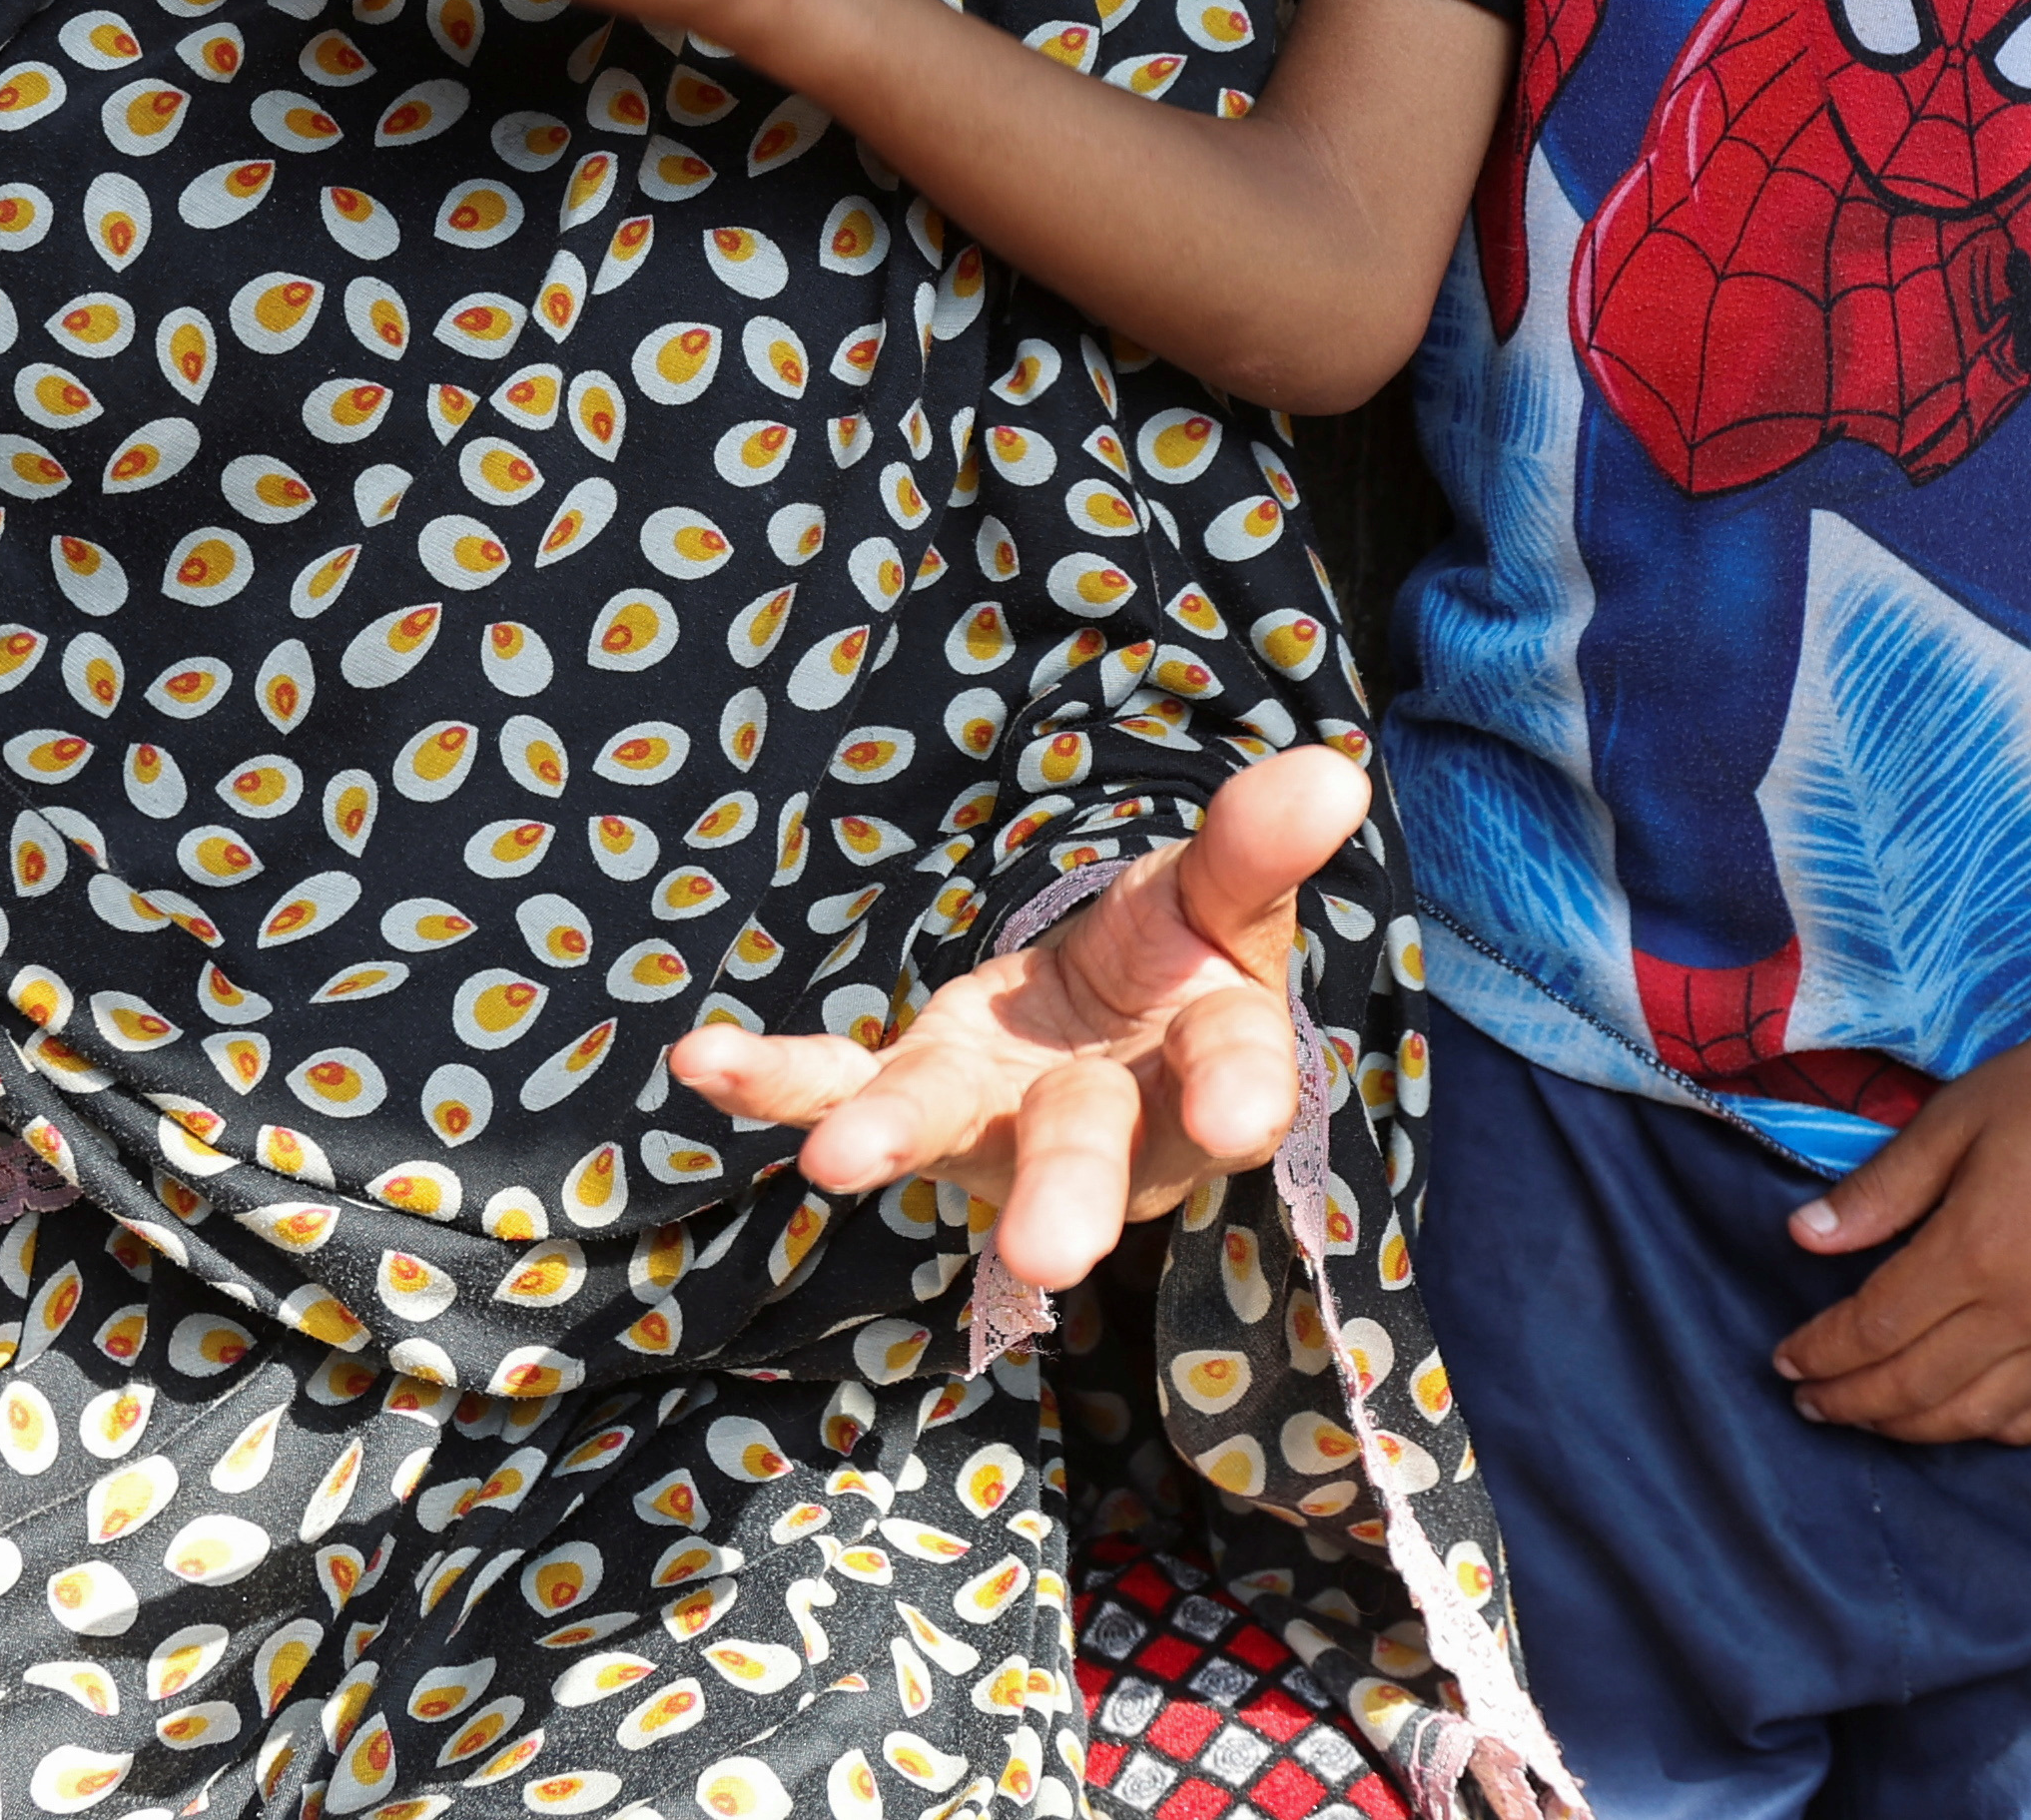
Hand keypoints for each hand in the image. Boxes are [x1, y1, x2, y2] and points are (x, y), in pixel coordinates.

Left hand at [670, 745, 1369, 1290]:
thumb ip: (1256, 849)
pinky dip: (770, 1078)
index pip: (1229, 1071)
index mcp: (1205, 1061)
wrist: (1107, 1030)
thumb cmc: (1182, 971)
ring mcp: (996, 1113)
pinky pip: (835, 1083)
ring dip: (895, 1140)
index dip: (1232, 1093)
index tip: (1234, 1120)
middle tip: (1048, 1256)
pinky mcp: (915, 1095)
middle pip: (1086, 1144)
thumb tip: (1331, 775)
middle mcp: (1100, 1113)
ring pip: (951, 1129)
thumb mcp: (1222, 899)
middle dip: (1068, 1191)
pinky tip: (699, 1061)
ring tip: (835, 1164)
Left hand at [1768, 994, 2030, 1443]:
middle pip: (1918, 1384)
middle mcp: (2028, 1313)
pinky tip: (1974, 1421)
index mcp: (1975, 1254)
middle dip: (1852, 1401)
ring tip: (1872, 1417)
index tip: (1785, 1361)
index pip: (1876, 1328)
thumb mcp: (1952, 1120)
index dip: (1822, 1352)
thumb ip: (1879, 1190)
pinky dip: (2007, 1430)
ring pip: (1982, 1414)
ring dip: (1916, 1427)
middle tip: (1809, 1403)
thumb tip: (1802, 1238)